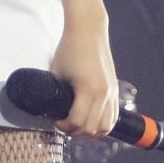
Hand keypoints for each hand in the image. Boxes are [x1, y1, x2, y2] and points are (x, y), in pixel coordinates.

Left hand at [49, 12, 119, 137]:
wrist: (88, 30)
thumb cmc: (69, 48)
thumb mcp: (57, 72)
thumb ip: (56, 93)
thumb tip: (50, 110)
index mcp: (88, 88)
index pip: (77, 121)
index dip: (64, 126)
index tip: (56, 122)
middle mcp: (103, 93)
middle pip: (92, 128)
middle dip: (76, 132)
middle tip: (64, 126)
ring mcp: (111, 92)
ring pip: (106, 127)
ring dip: (91, 132)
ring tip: (77, 127)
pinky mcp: (114, 89)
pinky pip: (113, 116)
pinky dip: (103, 125)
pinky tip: (91, 123)